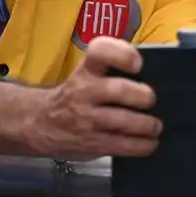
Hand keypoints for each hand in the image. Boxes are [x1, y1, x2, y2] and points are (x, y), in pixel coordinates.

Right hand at [28, 37, 160, 159]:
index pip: (100, 51)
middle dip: (143, 95)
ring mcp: (88, 119)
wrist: (40, 123)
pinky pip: (122, 145)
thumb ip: (113, 68)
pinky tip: (150, 143)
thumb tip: (155, 72)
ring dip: (147, 124)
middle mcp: (85, 91)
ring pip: (124, 121)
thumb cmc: (75, 93)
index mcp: (87, 70)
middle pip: (119, 90)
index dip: (122, 55)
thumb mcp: (87, 73)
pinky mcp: (92, 143)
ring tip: (155, 125)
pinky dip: (142, 145)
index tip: (137, 64)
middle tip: (150, 99)